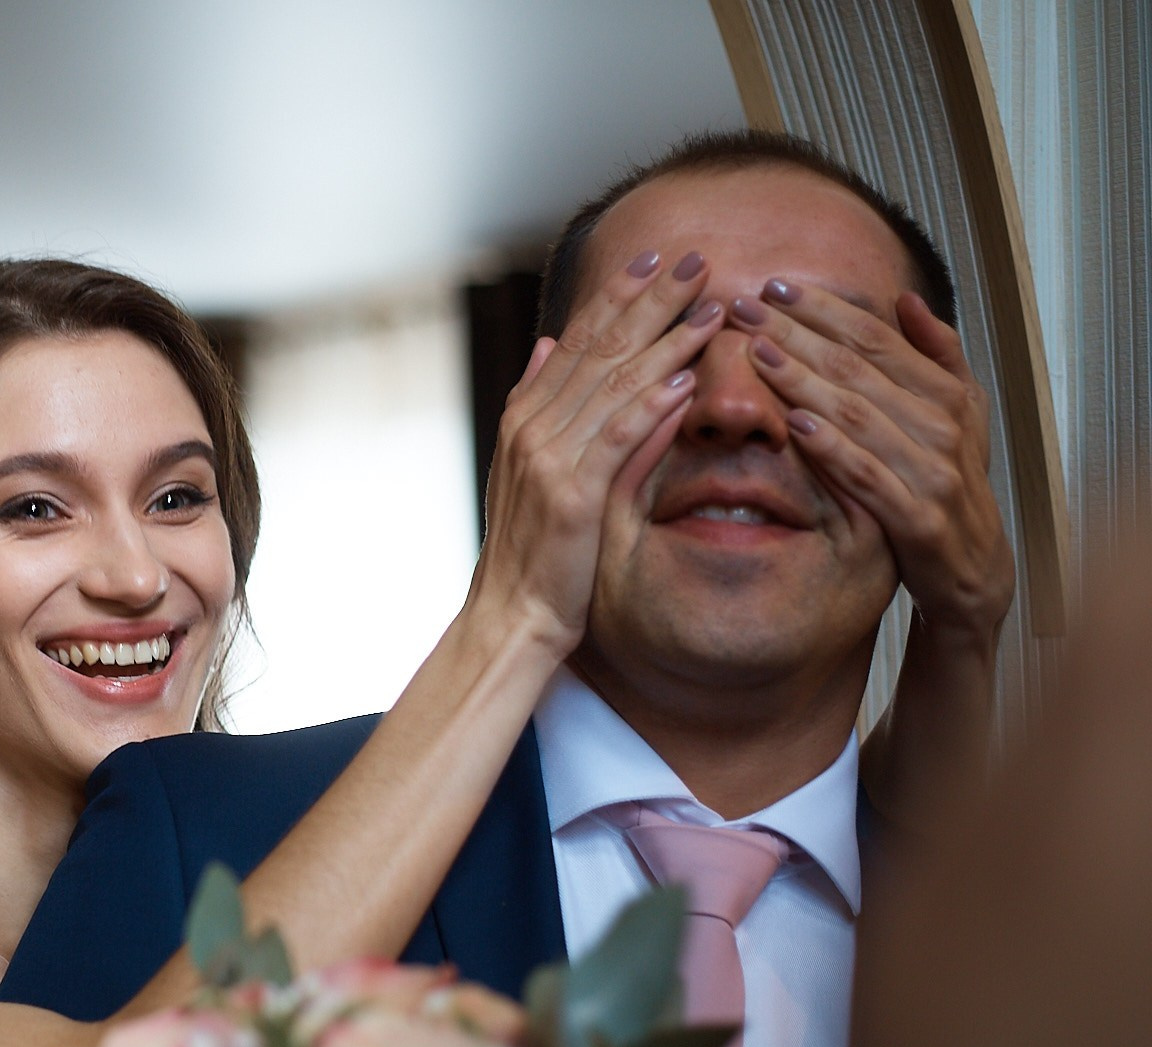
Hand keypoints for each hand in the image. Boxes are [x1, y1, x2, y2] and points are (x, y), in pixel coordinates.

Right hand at [468, 249, 726, 660]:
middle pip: (599, 350)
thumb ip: (543, 403)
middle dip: (649, 301)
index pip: (577, 341)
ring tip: (709, 307)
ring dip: (666, 342)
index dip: (616, 297)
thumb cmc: (531, 550)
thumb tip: (550, 344)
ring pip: (614, 385)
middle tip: (695, 260)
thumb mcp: (530, 467)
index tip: (655, 260)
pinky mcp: (572, 495)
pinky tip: (686, 379)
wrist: (511, 613)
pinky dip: (652, 406)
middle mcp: (532, 427)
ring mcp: (548, 458)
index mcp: (525, 416)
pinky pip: (617, 438)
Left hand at [742, 283, 1014, 653]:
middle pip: (859, 369)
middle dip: (798, 334)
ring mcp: (932, 472)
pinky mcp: (917, 518)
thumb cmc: (950, 481)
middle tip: (747, 308)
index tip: (776, 287)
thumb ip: (937, 355)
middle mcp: (943, 426)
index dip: (826, 310)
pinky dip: (830, 448)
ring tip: (757, 353)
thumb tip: (907, 300)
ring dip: (803, 380)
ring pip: (857, 415)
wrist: (973, 568)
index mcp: (948, 395)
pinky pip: (866, 475)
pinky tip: (793, 423)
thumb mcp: (959, 414)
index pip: (878, 339)